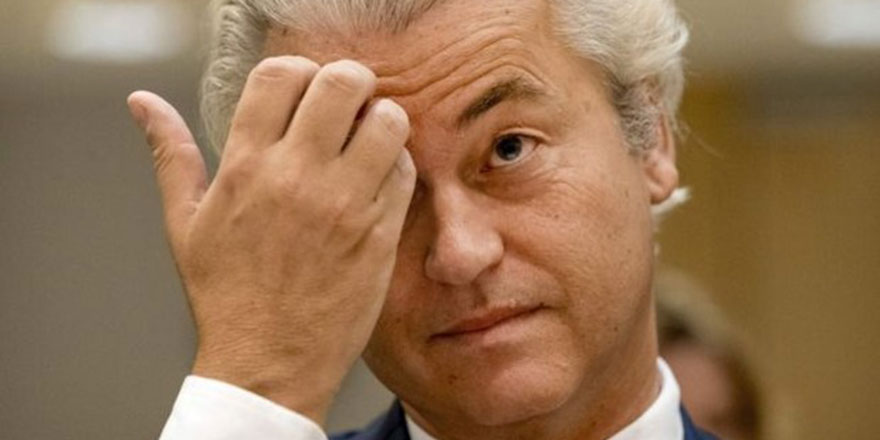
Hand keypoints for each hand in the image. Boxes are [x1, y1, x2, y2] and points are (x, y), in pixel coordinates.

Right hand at [127, 57, 415, 423]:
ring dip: (381, 122)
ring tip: (365, 143)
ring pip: (389, 121)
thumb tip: (143, 103)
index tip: (302, 93)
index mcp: (245, 166)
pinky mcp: (380, 233)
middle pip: (344, 82)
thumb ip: (170, 153)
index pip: (281, 75)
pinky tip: (377, 182)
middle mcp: (298, 177)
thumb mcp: (185, 223)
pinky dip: (397, 165)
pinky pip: (405, 171)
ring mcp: (345, 205)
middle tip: (344, 107)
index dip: (298, 72)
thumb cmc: (226, 295)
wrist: (268, 364)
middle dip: (349, 83)